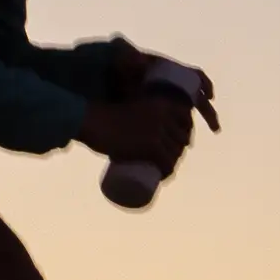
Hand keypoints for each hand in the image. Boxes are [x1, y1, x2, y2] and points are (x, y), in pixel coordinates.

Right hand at [76, 94, 198, 172]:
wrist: (93, 122)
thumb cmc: (105, 113)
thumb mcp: (129, 104)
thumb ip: (138, 111)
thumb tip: (138, 121)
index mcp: (161, 103)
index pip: (186, 116)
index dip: (186, 130)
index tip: (179, 140)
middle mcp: (164, 116)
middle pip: (181, 137)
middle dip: (178, 149)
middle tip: (165, 157)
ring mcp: (159, 132)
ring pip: (175, 153)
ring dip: (171, 163)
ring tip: (161, 168)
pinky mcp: (152, 147)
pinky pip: (167, 163)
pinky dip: (167, 172)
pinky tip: (164, 176)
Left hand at [110, 43, 219, 131]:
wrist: (108, 82)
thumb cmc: (119, 67)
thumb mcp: (122, 58)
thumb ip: (122, 51)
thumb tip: (120, 41)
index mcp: (170, 71)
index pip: (194, 76)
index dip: (204, 84)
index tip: (209, 96)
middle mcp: (173, 87)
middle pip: (196, 99)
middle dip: (207, 112)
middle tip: (215, 128)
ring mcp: (167, 101)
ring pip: (187, 114)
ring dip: (194, 125)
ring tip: (196, 140)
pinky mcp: (159, 115)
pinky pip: (175, 123)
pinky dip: (179, 132)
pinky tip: (177, 143)